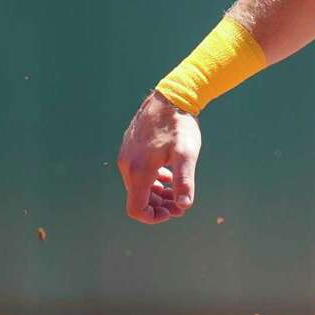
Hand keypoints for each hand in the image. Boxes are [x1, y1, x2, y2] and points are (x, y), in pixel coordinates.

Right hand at [117, 90, 201, 223]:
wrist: (170, 97)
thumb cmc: (180, 126)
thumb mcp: (186, 154)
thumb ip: (184, 181)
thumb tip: (184, 206)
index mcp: (139, 170)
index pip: (136, 208)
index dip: (153, 217)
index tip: (173, 212)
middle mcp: (127, 165)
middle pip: (138, 197)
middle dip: (159, 206)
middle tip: (181, 205)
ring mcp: (127, 155)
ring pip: (138, 185)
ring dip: (156, 194)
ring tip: (176, 193)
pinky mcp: (131, 148)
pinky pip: (138, 172)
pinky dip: (153, 180)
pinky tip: (169, 177)